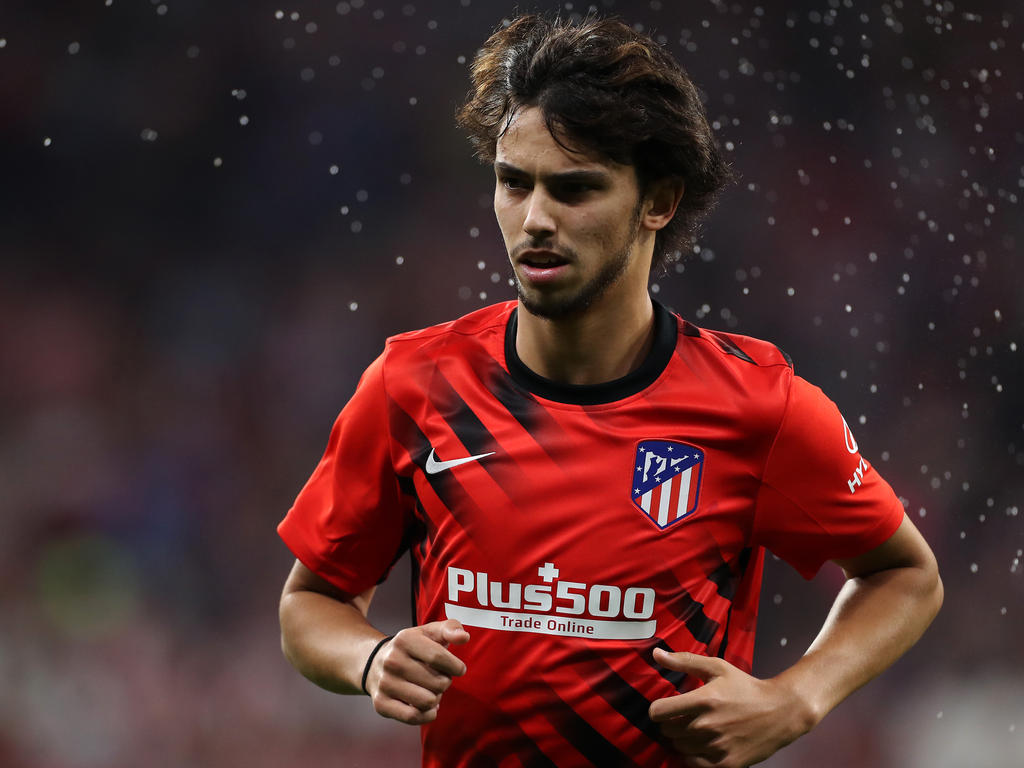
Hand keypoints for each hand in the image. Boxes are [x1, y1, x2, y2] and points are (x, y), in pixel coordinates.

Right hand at [365, 619, 469, 723]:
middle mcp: (392, 661)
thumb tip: (464, 637)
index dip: (456, 666)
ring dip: (436, 698)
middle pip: (438, 682)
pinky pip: (414, 717)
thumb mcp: (429, 632)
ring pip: (428, 701)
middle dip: (445, 682)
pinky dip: (427, 714)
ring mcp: (385, 683)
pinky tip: (427, 705)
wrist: (375, 663)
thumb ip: (450, 628)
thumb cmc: (411, 648)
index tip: (458, 669)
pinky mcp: (381, 704)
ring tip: (430, 690)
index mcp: (404, 639)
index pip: (439, 657)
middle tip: (437, 678)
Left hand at [648, 649, 814, 767]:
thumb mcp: (717, 668)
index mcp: (704, 699)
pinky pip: (694, 764)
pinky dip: (693, 756)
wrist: (780, 712)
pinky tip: (702, 744)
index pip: (659, 712)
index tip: (665, 708)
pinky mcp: (726, 764)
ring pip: (679, 748)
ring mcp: (717, 746)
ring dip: (682, 740)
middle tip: (682, 718)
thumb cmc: (745, 687)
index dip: (657, 710)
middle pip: (667, 731)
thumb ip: (684, 661)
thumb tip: (656, 654)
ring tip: (695, 730)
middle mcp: (708, 725)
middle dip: (670, 723)